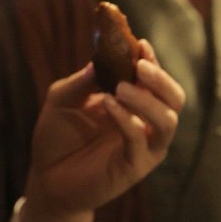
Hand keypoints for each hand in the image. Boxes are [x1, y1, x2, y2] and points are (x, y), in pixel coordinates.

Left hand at [20, 41, 184, 221]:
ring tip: (121, 87)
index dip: (151, 60)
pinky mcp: (134, 167)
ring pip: (167, 121)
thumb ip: (83, 81)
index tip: (140, 43)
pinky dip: (128, 120)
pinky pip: (140, 141)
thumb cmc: (57, 136)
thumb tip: (102, 58)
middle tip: (140, 66)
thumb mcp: (62, 99)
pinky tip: (109, 105)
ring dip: (147, 100)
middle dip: (161, 79)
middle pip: (174, 98)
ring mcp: (143, 147)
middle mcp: (145, 123)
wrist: (46, 178)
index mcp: (133, 103)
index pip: (154, 79)